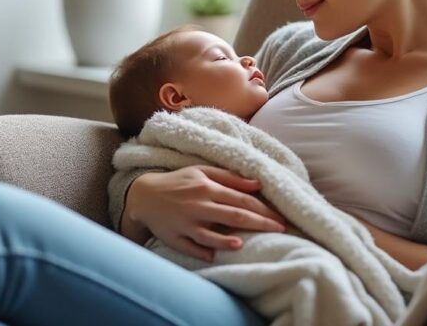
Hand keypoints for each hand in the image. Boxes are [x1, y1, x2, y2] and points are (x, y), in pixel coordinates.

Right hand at [126, 165, 287, 261]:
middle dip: (260, 224)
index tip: (282, 218)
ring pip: (211, 234)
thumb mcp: (201, 172)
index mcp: (206, 187)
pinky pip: (192, 247)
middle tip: (282, 230)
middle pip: (234, 216)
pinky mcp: (174, 237)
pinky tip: (218, 254)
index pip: (242, 200)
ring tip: (246, 244)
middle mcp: (198, 205)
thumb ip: (230, 177)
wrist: (144, 195)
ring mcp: (186, 223)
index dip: (264, 209)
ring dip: (228, 240)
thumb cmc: (178, 182)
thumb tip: (259, 184)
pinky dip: (205, 251)